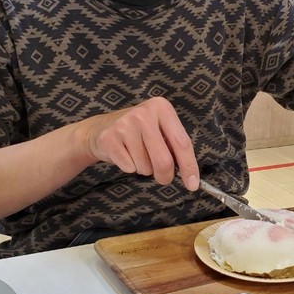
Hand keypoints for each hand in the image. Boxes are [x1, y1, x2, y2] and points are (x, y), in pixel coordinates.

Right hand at [85, 96, 199, 190]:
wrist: (100, 128)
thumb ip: (175, 148)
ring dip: (143, 168)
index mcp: (162, 108)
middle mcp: (144, 113)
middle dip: (165, 176)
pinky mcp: (109, 138)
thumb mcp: (159, 131)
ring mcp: (125, 124)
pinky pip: (129, 168)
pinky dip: (128, 167)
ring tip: (135, 154)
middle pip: (164, 160)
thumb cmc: (138, 133)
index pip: (182, 143)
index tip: (193, 185)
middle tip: (162, 176)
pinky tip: (123, 154)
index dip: (189, 167)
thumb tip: (191, 178)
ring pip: (145, 167)